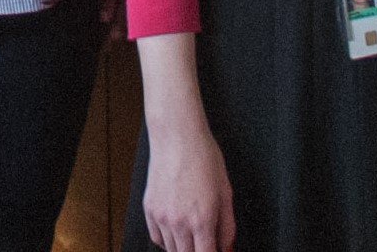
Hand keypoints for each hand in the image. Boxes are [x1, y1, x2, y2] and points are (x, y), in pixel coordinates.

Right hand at [142, 120, 235, 251]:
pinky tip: (177, 228)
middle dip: (199, 251)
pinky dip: (167, 239)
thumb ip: (227, 227)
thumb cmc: (202, 157)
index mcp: (202, 220)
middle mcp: (179, 222)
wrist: (177, 136)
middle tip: (206, 241)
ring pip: (172, 250)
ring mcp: (161, 216)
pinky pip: (157, 238)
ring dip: (184, 247)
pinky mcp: (149, 209)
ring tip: (193, 232)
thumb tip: (226, 247)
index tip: (216, 250)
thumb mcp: (225, 193)